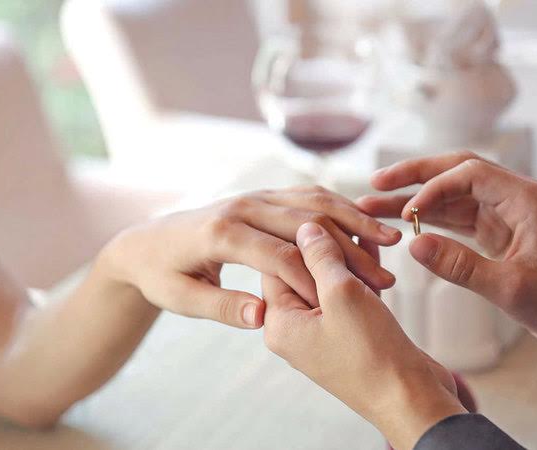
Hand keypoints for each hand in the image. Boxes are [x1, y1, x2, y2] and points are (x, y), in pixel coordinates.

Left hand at [99, 186, 400, 328]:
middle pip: (307, 224)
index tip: (350, 300)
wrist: (146, 241)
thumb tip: (260, 316)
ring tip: (391, 239)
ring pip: (314, 201)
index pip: (278, 255)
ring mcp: (254, 196)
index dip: (316, 279)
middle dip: (350, 249)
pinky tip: (367, 223)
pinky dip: (341, 207)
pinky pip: (308, 195)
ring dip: (355, 219)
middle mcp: (241, 206)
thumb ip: (222, 306)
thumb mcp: (181, 299)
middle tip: (387, 272)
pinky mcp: (264, 195)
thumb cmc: (162, 275)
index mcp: (221, 233)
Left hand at [263, 222, 464, 449]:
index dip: (301, 236)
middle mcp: (295, 328)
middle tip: (350, 221)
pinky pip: (349, 294)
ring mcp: (323, 332)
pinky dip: (362, 272)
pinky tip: (377, 247)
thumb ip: (320, 257)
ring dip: (350, 256)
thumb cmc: (371, 355)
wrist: (410, 399)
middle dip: (328, 245)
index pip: (276, 263)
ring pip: (329, 279)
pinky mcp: (349, 333)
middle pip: (302, 270)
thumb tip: (307, 229)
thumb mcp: (342, 294)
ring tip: (368, 227)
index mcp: (280, 322)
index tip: (324, 215)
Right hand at [358, 152, 536, 401]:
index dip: (433, 187)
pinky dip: (433, 219)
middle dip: (416, 175)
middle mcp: (517, 197)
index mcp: (527, 199)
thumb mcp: (509, 288)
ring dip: (418, 198)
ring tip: (376, 204)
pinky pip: (460, 216)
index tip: (406, 213)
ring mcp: (508, 212)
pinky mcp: (501, 230)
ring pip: (455, 194)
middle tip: (377, 180)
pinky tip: (405, 224)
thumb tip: (413, 244)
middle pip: (458, 171)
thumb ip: (460, 266)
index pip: (470, 174)